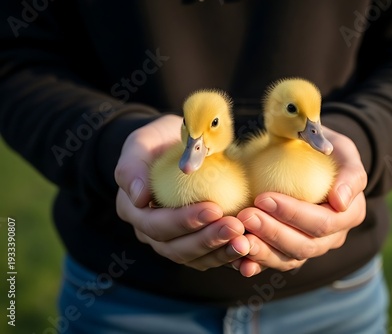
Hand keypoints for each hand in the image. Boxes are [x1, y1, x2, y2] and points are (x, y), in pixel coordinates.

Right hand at [114, 115, 249, 270]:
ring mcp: (175, 241)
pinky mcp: (197, 243)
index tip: (213, 209)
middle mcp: (152, 233)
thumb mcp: (142, 142)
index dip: (184, 221)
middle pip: (176, 248)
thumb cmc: (160, 140)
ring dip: (221, 252)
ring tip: (246, 241)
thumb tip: (139, 197)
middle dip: (207, 240)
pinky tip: (251, 248)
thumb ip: (132, 166)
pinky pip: (212, 256)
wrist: (181, 147)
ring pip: (196, 258)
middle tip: (235, 227)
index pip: (156, 225)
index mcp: (134, 210)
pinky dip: (230, 256)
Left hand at [233, 128, 366, 276]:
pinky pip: (274, 262)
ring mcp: (312, 246)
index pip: (323, 222)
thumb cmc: (326, 150)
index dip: (293, 214)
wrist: (313, 157)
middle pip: (305, 246)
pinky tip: (237, 261)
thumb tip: (340, 201)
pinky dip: (256, 263)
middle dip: (272, 232)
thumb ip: (349, 173)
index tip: (264, 198)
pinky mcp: (290, 251)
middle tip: (245, 216)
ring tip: (238, 238)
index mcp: (350, 214)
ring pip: (288, 259)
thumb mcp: (344, 150)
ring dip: (262, 251)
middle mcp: (333, 236)